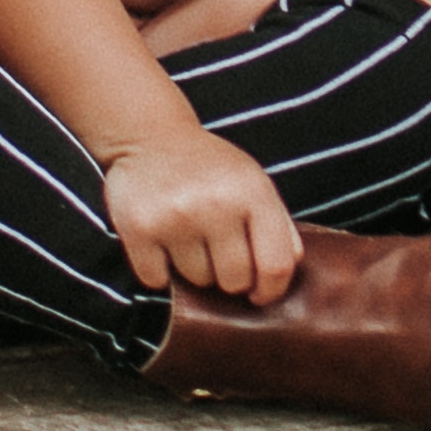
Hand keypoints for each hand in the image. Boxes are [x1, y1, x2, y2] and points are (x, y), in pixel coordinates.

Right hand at [105, 128, 301, 301]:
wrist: (151, 136)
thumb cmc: (210, 166)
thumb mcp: (253, 181)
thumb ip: (279, 224)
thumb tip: (291, 268)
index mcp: (254, 192)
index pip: (276, 265)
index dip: (271, 290)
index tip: (261, 294)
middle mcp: (217, 205)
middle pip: (235, 281)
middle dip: (228, 276)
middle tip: (217, 251)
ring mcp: (176, 218)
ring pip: (197, 282)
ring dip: (194, 269)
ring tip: (188, 236)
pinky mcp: (139, 229)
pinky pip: (158, 281)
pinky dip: (160, 271)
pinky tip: (162, 241)